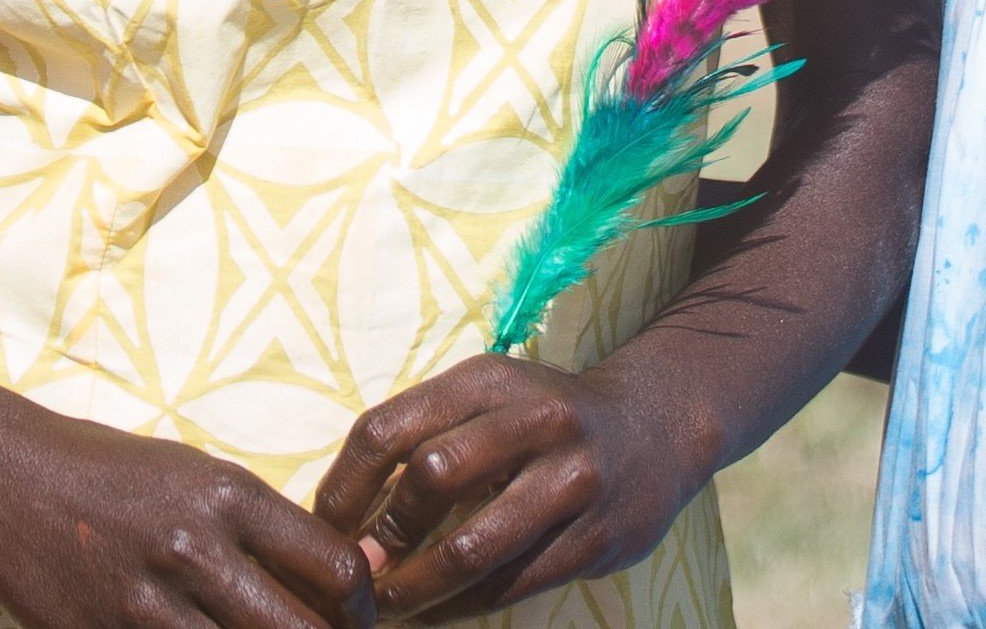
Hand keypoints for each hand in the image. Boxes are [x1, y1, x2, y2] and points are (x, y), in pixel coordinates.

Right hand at [0, 402, 372, 628]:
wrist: (8, 479)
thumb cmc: (116, 473)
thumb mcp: (204, 477)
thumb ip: (265, 528)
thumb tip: (334, 580)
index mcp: (230, 499)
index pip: (334, 567)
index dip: (362, 603)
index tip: (360, 613)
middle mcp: (194, 552)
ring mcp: (142, 606)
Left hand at [314, 354, 711, 620]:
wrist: (657, 428)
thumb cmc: (542, 422)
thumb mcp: (487, 401)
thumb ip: (420, 442)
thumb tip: (342, 525)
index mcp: (490, 379)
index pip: (388, 427)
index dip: (343, 488)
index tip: (328, 528)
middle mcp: (537, 419)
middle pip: (432, 474)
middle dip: (383, 535)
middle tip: (360, 574)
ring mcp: (573, 479)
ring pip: (472, 547)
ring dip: (414, 589)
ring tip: (386, 609)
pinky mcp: (597, 536)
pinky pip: (510, 585)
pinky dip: (458, 609)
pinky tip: (434, 613)